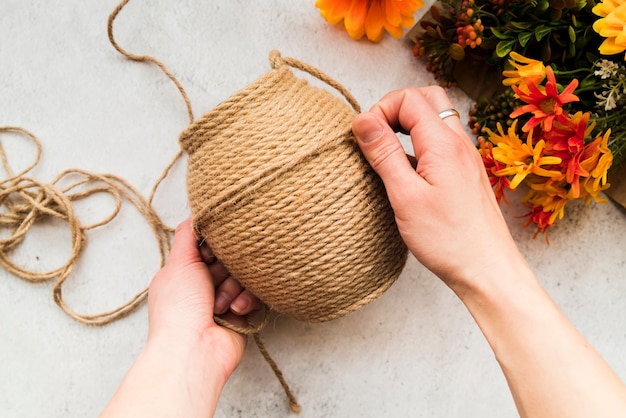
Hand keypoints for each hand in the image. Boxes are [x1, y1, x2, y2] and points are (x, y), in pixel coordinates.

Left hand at [147, 219, 259, 377]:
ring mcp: (223, 300)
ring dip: (234, 288)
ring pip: (244, 276)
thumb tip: (195, 214)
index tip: (212, 251)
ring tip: (220, 303)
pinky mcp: (242, 313)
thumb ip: (188, 235)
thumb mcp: (179, 263)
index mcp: (184, 271)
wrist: (194, 350)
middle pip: (229, 259)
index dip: (214, 245)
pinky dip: (246, 301)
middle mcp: (203, 285)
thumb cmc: (179, 309)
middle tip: (215, 278)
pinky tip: (235, 311)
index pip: (208, 245)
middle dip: (226, 268)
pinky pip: (255, 295)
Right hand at [352, 87, 519, 293]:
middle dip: (396, 108)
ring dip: (408, 125)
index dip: (381, 109)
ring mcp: (466, 158)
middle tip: (377, 135)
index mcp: (444, 144)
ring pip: (437, 119)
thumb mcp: (405, 196)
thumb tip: (362, 119)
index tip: (365, 137)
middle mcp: (459, 144)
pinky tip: (407, 171)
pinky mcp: (466, 173)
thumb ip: (383, 153)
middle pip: (428, 99)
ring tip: (387, 151)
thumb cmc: (448, 240)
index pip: (409, 98)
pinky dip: (420, 143)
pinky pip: (442, 142)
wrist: (487, 269)